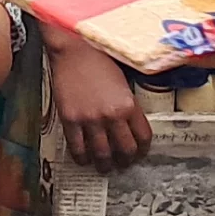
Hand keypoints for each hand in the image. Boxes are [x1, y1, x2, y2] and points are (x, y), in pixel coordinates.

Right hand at [48, 29, 150, 168]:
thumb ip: (128, 104)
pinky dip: (82, 157)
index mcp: (129, 104)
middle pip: (125, 150)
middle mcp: (112, 115)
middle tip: (123, 164)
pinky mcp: (70, 119)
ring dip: (105, 165)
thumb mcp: (123, 81)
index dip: (143, 149)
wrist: (74, 49)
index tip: (139, 153)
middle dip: (126, 161)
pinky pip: (77, 148)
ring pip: (101, 154)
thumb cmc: (100, 59)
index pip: (143, 137)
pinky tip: (84, 159)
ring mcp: (90, 119)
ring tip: (104, 166)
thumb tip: (130, 125)